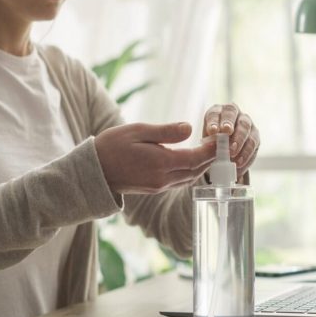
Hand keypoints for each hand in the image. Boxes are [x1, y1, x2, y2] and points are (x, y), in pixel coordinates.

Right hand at [95, 122, 216, 193]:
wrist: (94, 171)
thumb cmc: (113, 145)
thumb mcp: (139, 131)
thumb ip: (166, 132)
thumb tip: (189, 127)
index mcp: (160, 163)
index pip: (195, 158)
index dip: (211, 150)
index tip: (221, 140)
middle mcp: (162, 178)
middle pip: (196, 170)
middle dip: (210, 158)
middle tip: (221, 144)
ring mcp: (159, 186)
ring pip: (190, 178)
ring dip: (202, 166)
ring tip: (210, 151)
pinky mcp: (155, 188)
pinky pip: (180, 182)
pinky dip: (191, 172)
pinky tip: (193, 161)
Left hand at [202, 103, 259, 180]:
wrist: (224, 154)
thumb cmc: (212, 146)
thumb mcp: (208, 144)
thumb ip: (209, 144)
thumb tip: (213, 146)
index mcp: (218, 112)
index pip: (215, 113)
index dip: (214, 121)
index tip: (212, 131)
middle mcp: (234, 113)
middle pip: (232, 114)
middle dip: (229, 125)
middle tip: (226, 136)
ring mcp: (247, 123)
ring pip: (246, 128)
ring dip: (239, 141)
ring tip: (232, 154)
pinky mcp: (255, 136)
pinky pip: (254, 144)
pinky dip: (246, 154)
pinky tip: (239, 163)